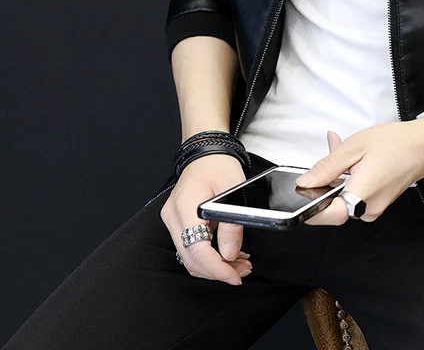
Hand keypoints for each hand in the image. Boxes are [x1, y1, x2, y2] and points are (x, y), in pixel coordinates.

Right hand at [160, 154, 252, 284]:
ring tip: (239, 264)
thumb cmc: (219, 165)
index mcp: (186, 206)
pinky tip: (228, 254)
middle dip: (218, 270)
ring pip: (191, 256)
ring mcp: (173, 220)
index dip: (217, 269)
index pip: (197, 250)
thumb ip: (231, 224)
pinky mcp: (177, 222)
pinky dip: (209, 255)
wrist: (206, 152)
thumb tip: (230, 254)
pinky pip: (191, 246)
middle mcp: (174, 216)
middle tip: (242, 271)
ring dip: (215, 265)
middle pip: (192, 258)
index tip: (234, 277)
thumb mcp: (233, 190)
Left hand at [296, 119, 423, 224]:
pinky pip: (356, 196)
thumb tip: (306, 182)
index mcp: (362, 193)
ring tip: (347, 154)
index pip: (330, 215)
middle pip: (334, 204)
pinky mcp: (378, 203)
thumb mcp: (355, 147)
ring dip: (339, 179)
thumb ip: (327, 166)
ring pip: (344, 199)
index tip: (301, 199)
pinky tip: (355, 162)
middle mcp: (369, 207)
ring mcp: (375, 207)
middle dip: (327, 182)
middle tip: (331, 158)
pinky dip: (350, 181)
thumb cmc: (395, 143)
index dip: (311, 210)